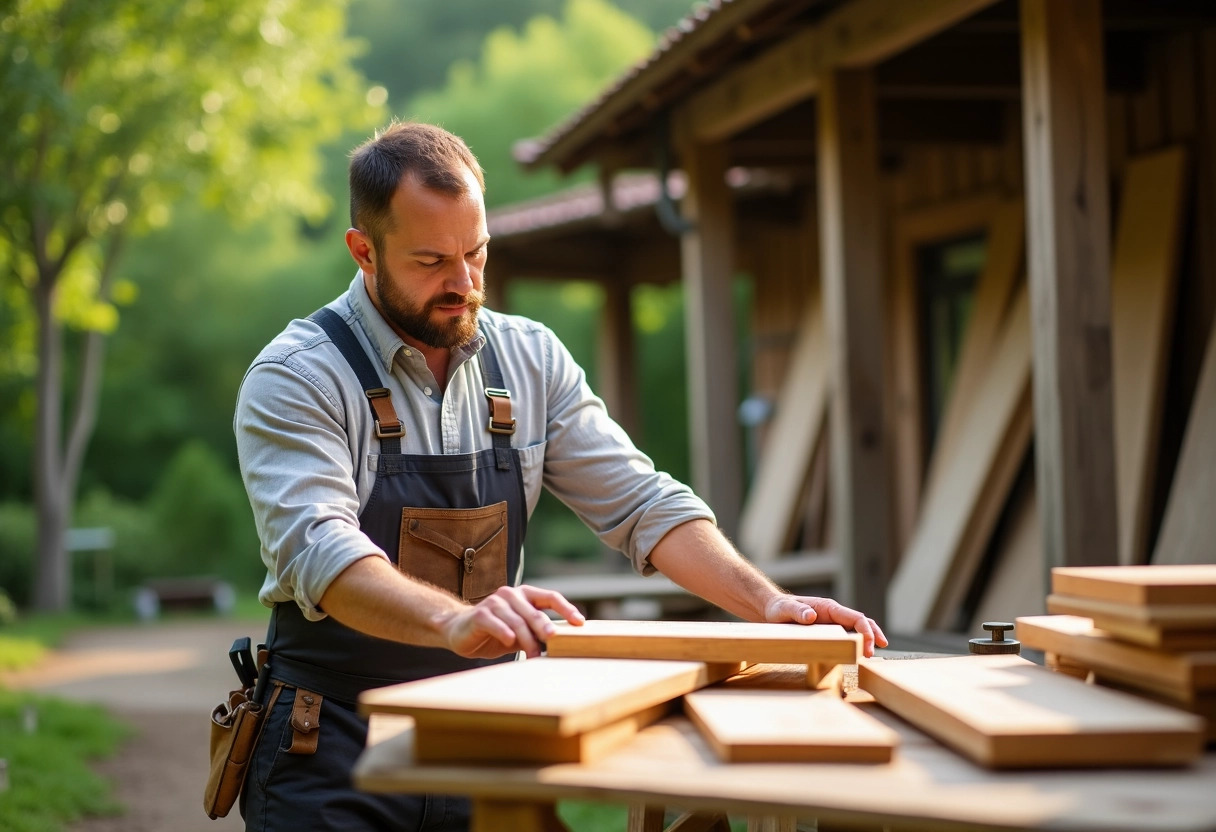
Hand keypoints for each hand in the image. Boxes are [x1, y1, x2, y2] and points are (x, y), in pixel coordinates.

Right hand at [440, 584, 584, 658]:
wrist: (460, 631)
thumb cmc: (496, 632)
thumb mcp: (521, 633)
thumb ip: (538, 634)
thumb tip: (566, 646)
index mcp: (526, 595)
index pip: (551, 597)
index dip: (566, 609)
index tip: (580, 623)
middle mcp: (511, 594)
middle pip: (534, 612)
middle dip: (546, 627)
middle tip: (556, 640)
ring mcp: (495, 602)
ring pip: (517, 622)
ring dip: (527, 640)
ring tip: (534, 656)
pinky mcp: (480, 614)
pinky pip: (495, 623)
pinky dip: (504, 632)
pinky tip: (510, 641)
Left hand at [763, 595, 887, 657]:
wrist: (773, 609)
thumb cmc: (779, 608)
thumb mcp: (785, 609)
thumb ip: (797, 611)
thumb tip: (811, 616)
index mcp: (829, 608)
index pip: (855, 617)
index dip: (866, 631)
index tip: (868, 646)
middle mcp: (834, 614)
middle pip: (862, 622)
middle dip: (872, 635)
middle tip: (874, 651)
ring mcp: (833, 622)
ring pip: (857, 629)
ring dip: (867, 639)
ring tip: (871, 654)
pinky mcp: (828, 630)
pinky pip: (846, 636)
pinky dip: (856, 643)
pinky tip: (858, 653)